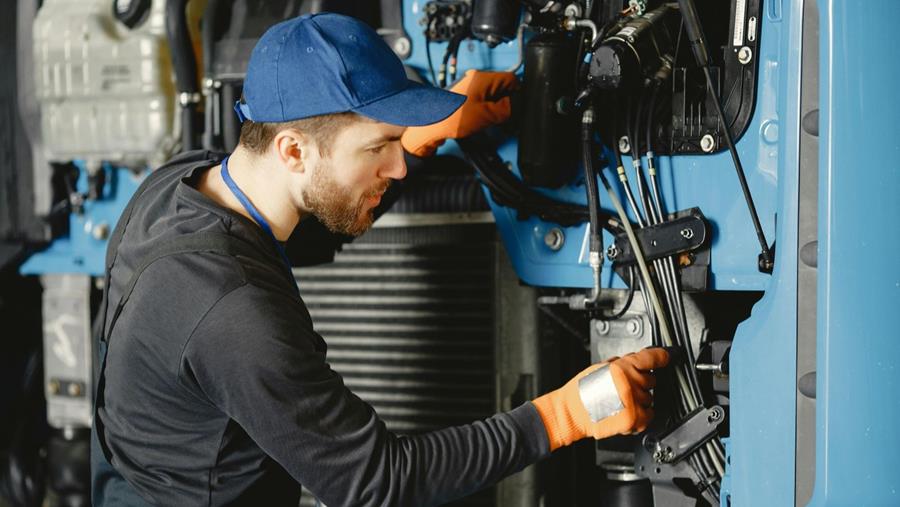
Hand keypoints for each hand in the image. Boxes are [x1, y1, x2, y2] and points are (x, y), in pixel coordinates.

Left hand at [401, 70, 518, 156]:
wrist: (428, 123)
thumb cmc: (450, 117)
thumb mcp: (487, 115)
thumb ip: (506, 109)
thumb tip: (514, 106)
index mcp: (483, 78)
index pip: (512, 79)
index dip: (517, 94)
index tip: (516, 107)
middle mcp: (475, 79)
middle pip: (502, 87)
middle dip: (504, 102)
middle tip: (500, 117)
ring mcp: (468, 87)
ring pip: (491, 95)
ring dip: (493, 108)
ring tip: (485, 120)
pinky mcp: (462, 97)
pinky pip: (480, 101)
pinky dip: (482, 110)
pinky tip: (477, 121)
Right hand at [531, 348, 669, 450]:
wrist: (571, 412)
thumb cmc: (581, 390)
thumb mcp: (601, 367)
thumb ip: (622, 364)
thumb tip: (639, 362)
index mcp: (621, 368)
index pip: (650, 358)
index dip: (662, 356)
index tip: (667, 356)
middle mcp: (629, 384)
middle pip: (651, 380)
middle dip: (640, 382)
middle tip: (624, 387)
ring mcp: (633, 402)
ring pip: (650, 398)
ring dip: (640, 399)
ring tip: (621, 401)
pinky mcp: (634, 419)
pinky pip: (649, 414)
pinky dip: (642, 414)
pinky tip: (626, 411)